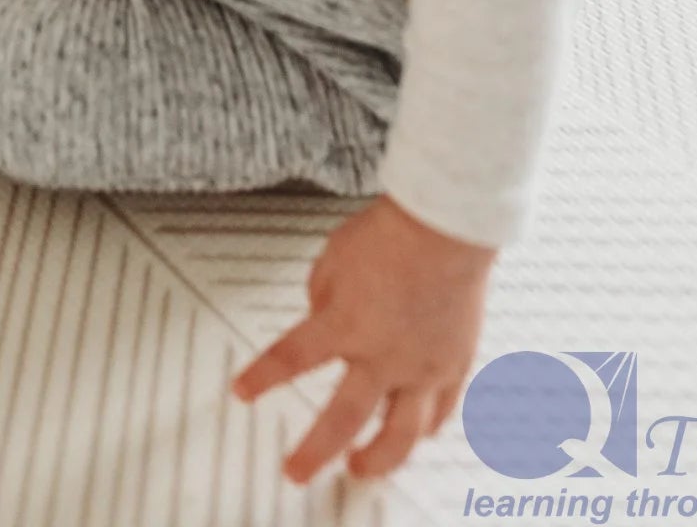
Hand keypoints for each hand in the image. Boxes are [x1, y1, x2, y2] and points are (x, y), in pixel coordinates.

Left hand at [233, 195, 493, 482]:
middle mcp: (382, 355)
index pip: (290, 359)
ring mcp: (421, 366)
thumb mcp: (334, 258)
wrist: (445, 225)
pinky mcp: (453, 365)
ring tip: (361, 469)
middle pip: (342, 420)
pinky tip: (416, 434)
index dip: (262, 378)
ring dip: (376, 459)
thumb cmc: (391, 233)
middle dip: (314, 452)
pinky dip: (425, 426)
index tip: (243, 392)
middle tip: (297, 472)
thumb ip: (323, 297)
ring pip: (399, 435)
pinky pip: (439, 410)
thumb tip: (324, 319)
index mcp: (344, 324)